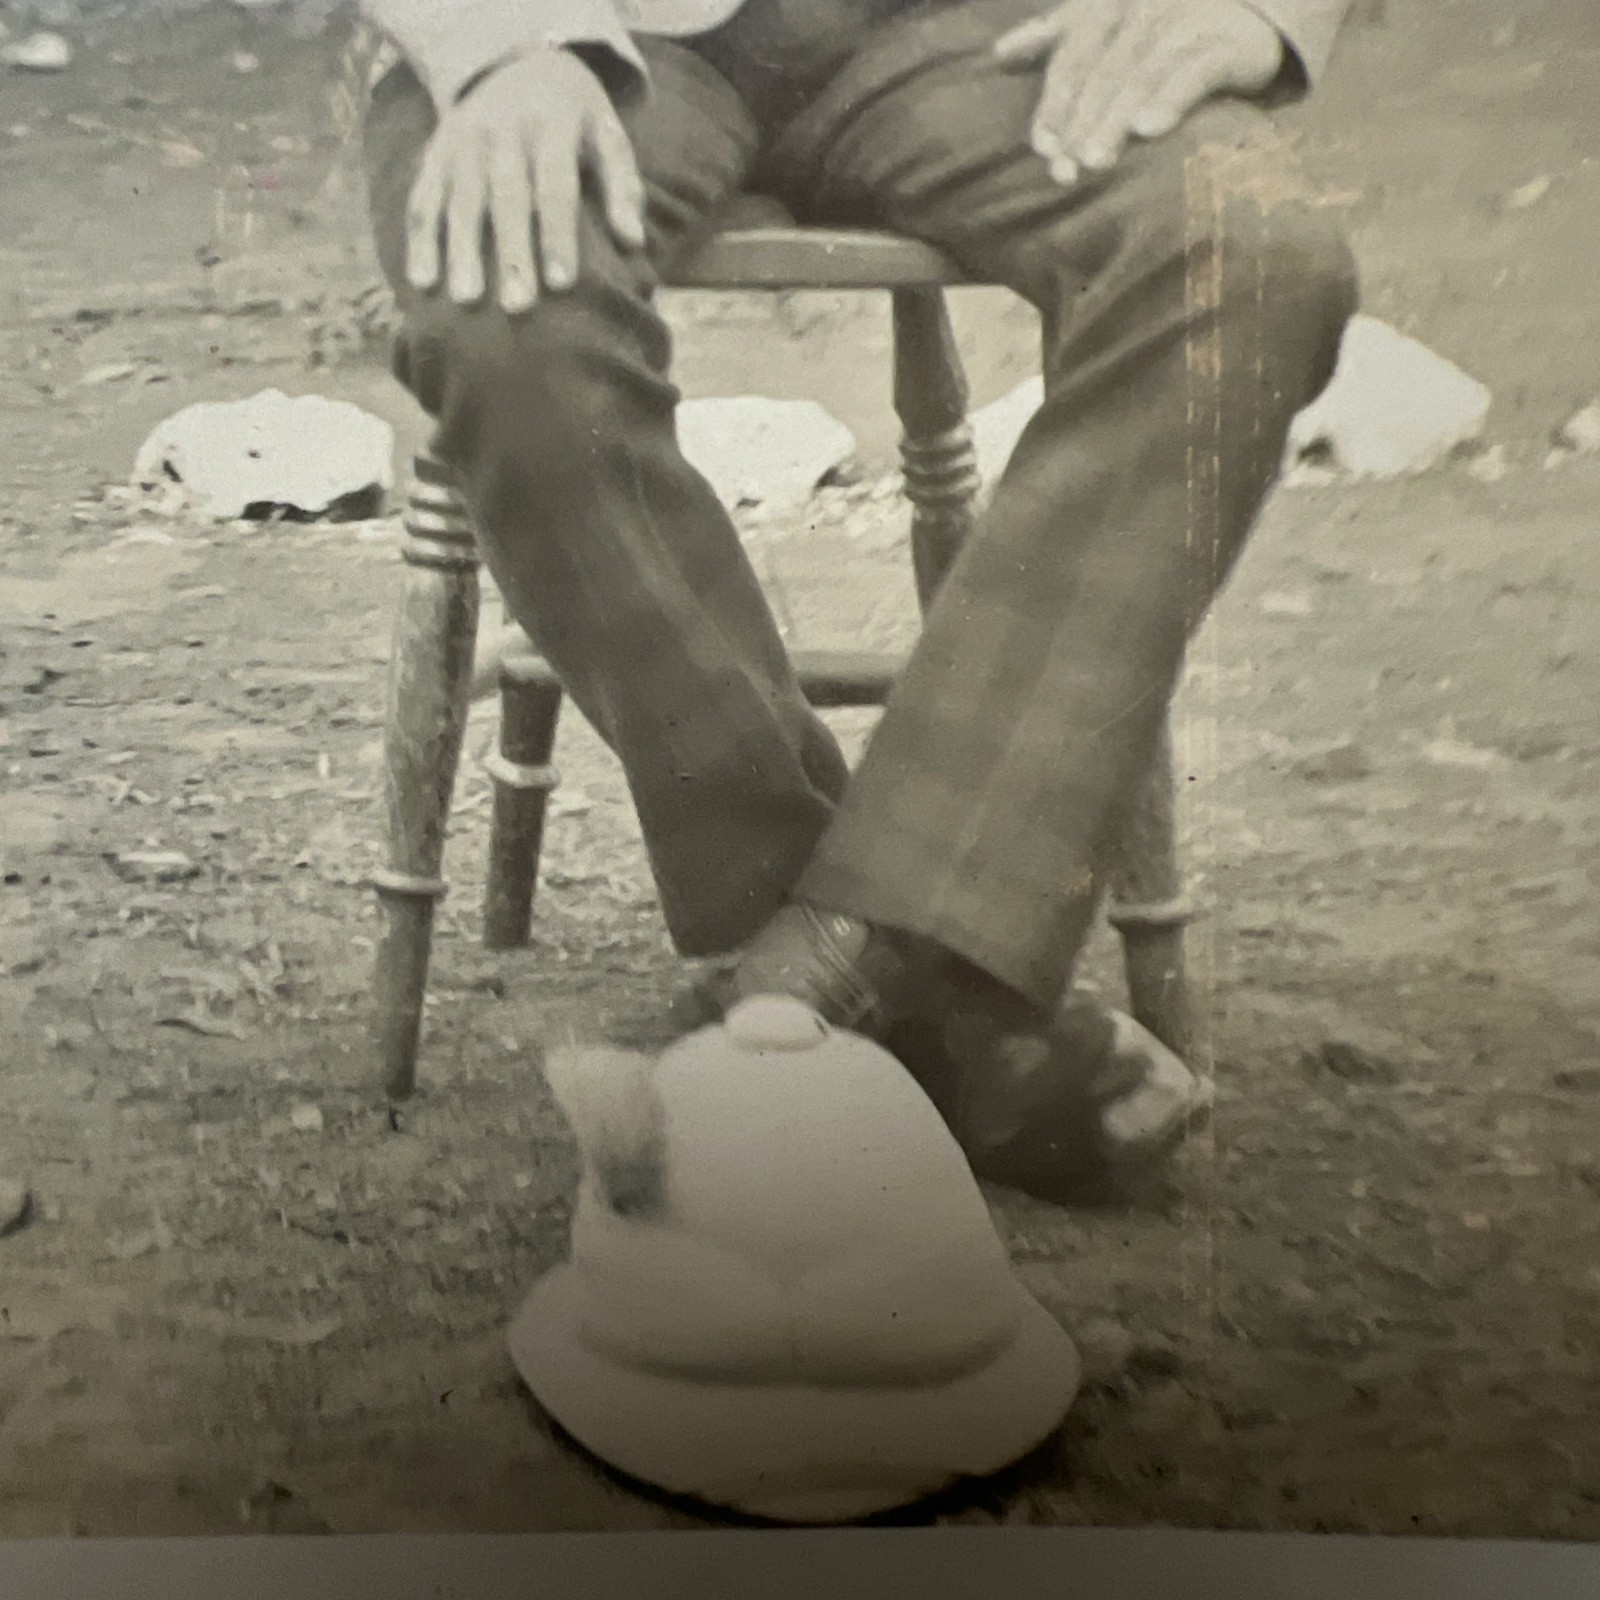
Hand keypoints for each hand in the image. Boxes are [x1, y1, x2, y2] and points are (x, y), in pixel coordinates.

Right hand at [405, 47, 645, 314]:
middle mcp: (502, 130)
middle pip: (506, 196)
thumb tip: (634, 241)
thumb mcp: (607, 135)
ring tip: (466, 302)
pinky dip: (420, 240)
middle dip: (512, 253)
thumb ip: (622, 186)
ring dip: (460, 251)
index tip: (562, 286)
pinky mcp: (434, 155)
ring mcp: (462, 141)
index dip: (558, 235)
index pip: (554, 185)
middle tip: (518, 307)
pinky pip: (423, 199)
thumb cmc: (574, 122)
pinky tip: (421, 282)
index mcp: (551, 124)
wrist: (516, 63)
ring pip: (459, 200)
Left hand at [994, 0, 1285, 185]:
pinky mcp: (1226, 46)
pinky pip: (1194, 72)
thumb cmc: (1163, 26)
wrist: (1248, 10)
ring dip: (1115, 120)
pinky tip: (1148, 129)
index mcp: (1108, 7)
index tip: (1041, 147)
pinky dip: (1170, 98)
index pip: (1073, 59)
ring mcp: (1186, 24)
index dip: (1056, 103)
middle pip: (1104, 74)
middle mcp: (1143, 11)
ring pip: (1141, 76)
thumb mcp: (1106, 24)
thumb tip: (999, 54)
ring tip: (1094, 161)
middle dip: (1081, 124)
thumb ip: (1055, 39)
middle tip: (1064, 171)